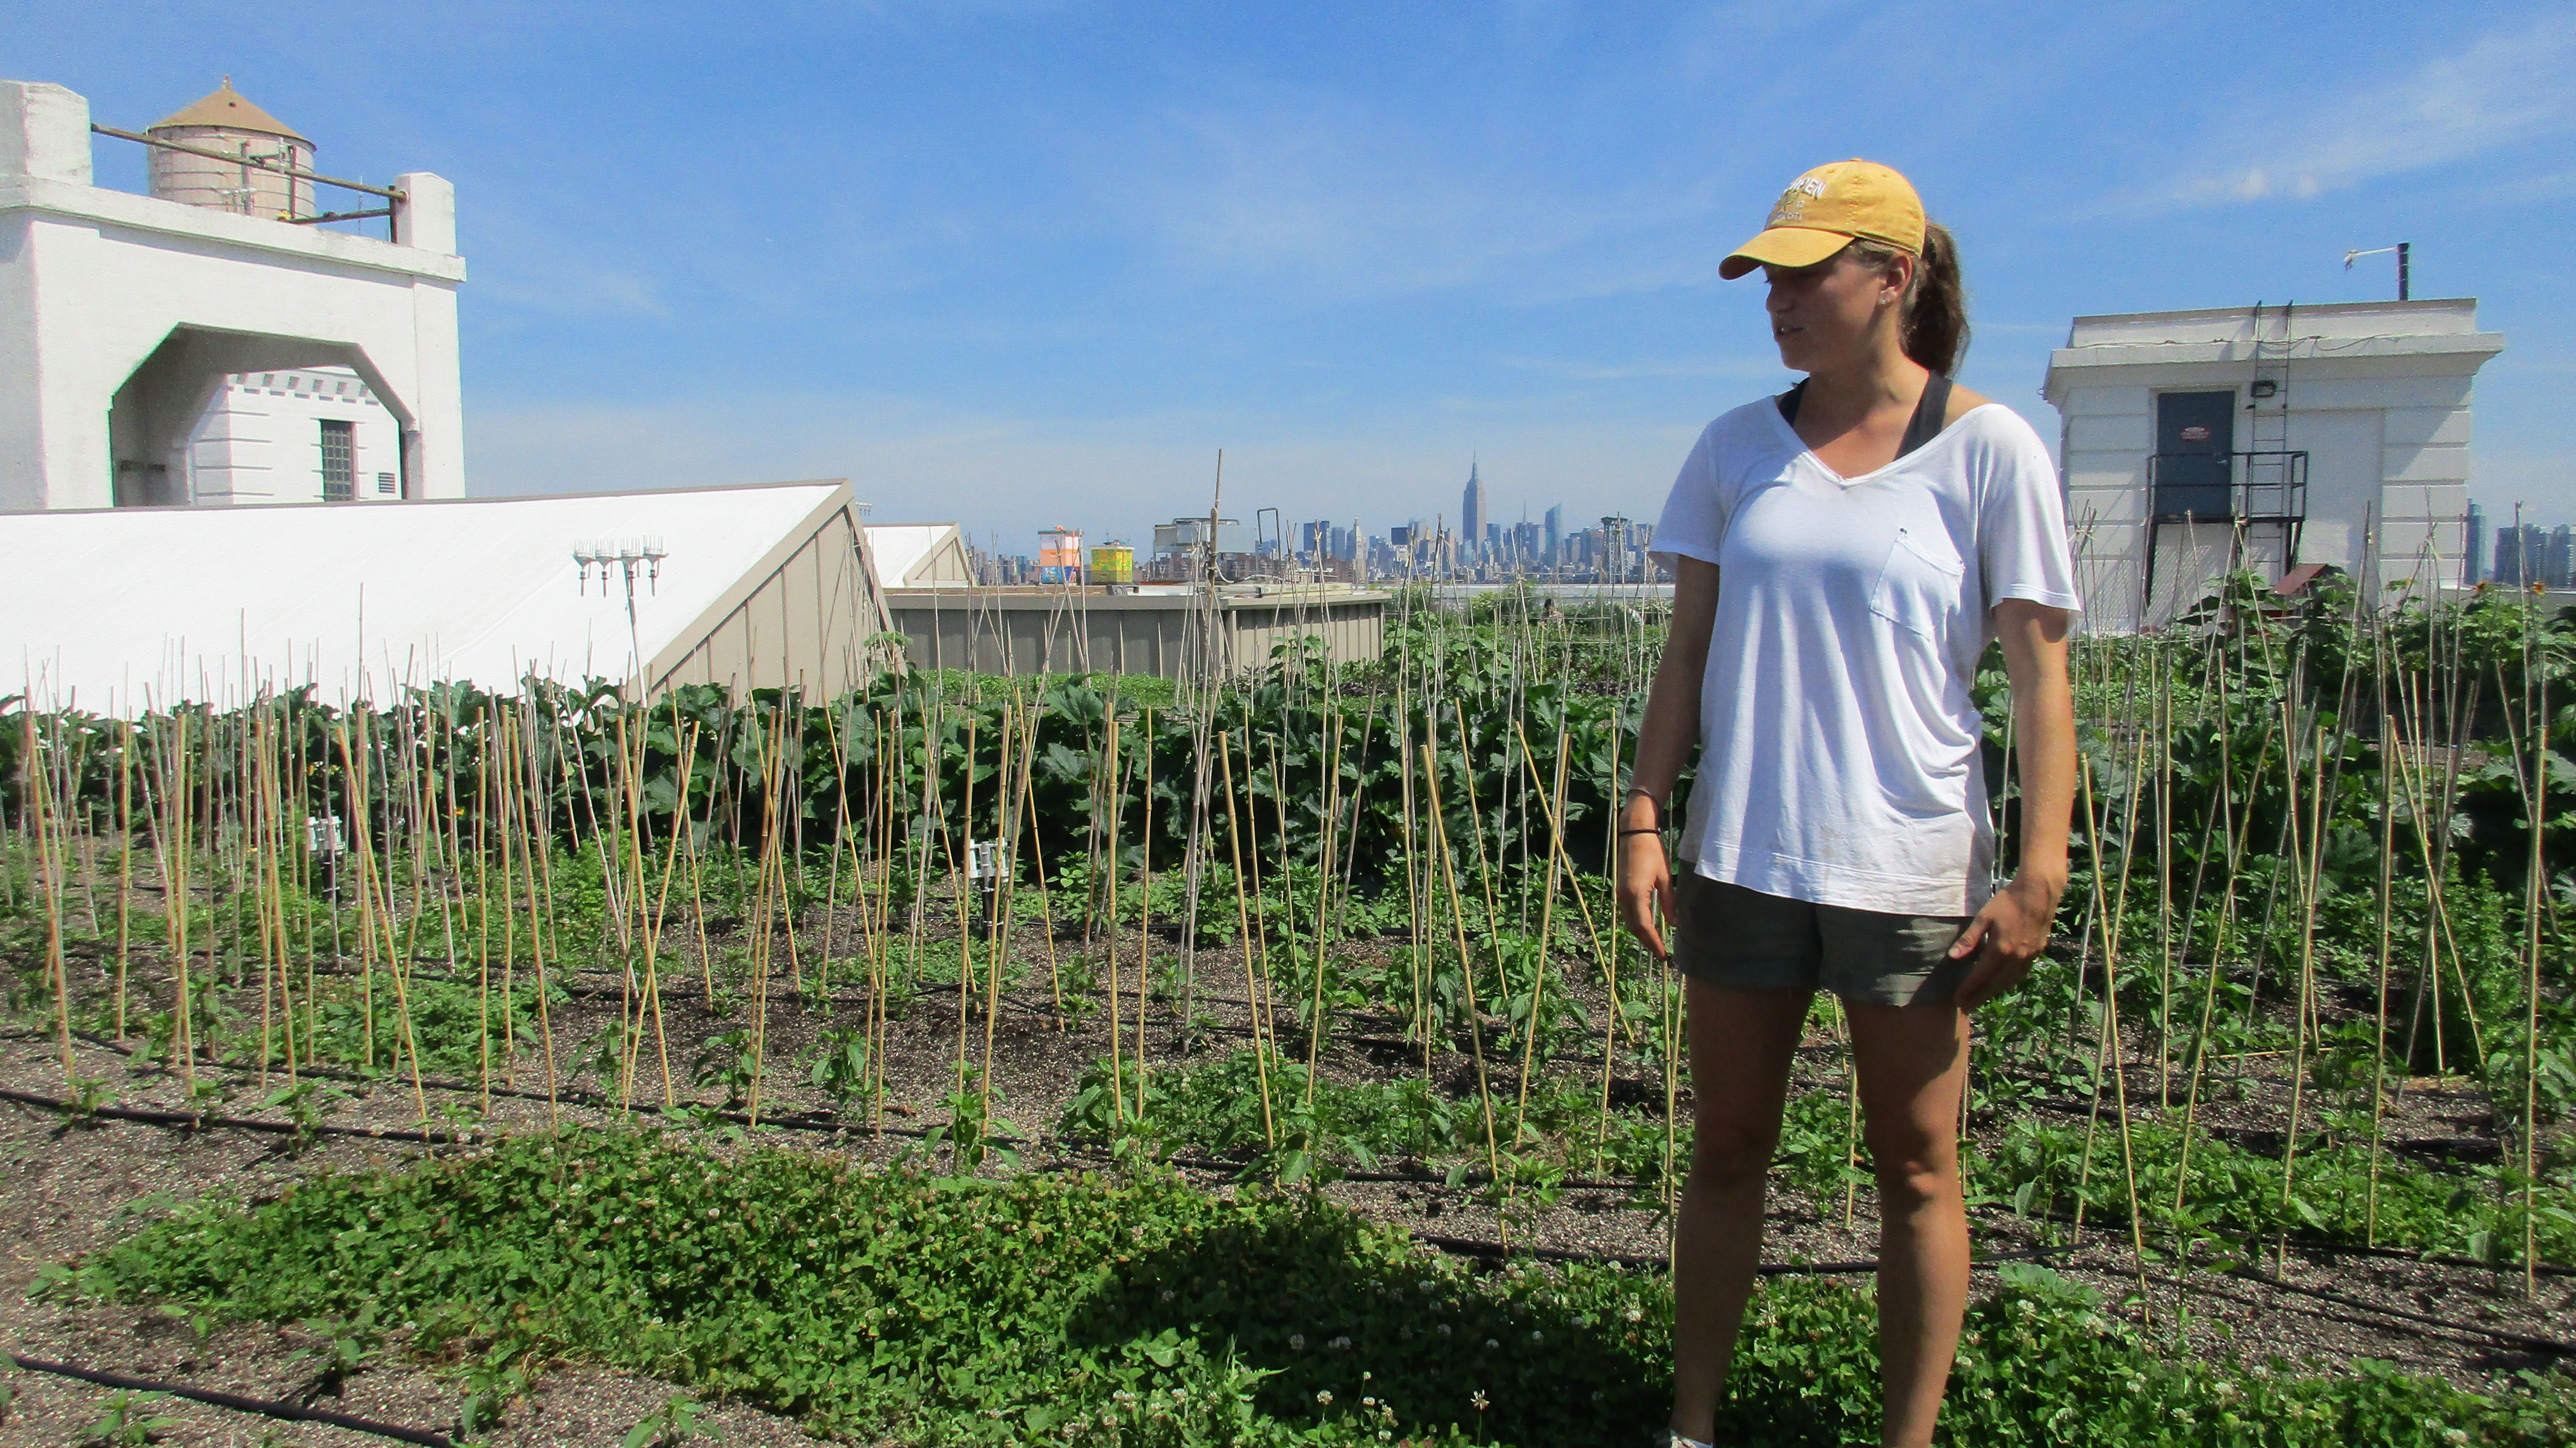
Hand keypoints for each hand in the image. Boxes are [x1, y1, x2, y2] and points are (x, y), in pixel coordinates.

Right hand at [1617, 827, 1675, 960]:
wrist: (1634, 832)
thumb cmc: (1653, 851)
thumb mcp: (1665, 878)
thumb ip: (1669, 902)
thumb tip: (1674, 924)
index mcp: (1636, 894)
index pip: (1645, 926)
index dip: (1654, 943)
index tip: (1664, 955)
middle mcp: (1625, 897)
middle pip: (1634, 927)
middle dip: (1647, 942)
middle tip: (1661, 953)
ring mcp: (1620, 893)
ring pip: (1629, 921)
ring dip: (1641, 934)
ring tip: (1655, 943)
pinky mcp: (1621, 889)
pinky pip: (1627, 912)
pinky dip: (1636, 923)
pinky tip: (1647, 925)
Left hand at [1948, 871, 2061, 1008]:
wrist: (2038, 894)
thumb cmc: (2007, 902)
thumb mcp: (1983, 918)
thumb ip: (1969, 940)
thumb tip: (1953, 957)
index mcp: (2000, 950)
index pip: (1980, 977)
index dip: (1968, 989)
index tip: (1957, 999)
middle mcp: (2015, 958)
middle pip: (1994, 985)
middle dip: (1979, 997)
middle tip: (1966, 1007)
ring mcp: (2028, 958)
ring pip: (2009, 983)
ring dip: (1994, 992)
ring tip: (1981, 998)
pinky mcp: (2037, 954)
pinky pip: (2020, 975)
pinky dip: (2008, 983)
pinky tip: (2001, 984)